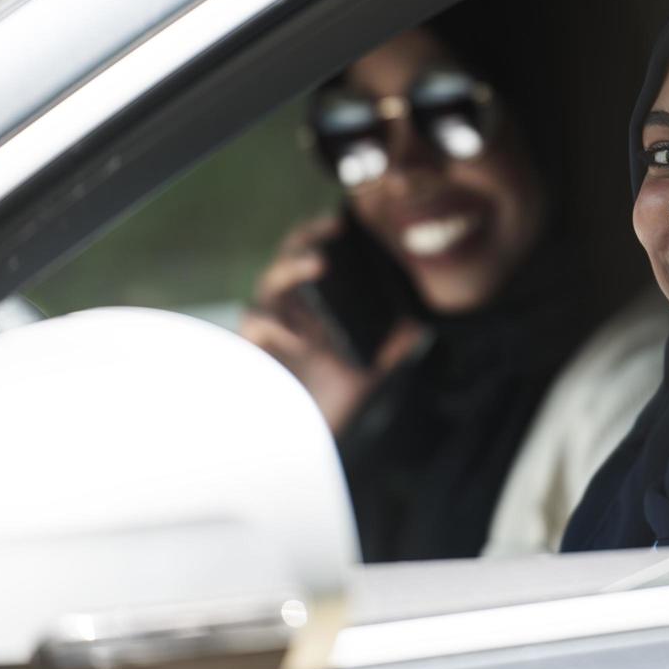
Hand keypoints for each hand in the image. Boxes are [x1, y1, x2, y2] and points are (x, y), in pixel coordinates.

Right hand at [240, 216, 425, 433]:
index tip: (344, 222)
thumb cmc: (329, 401)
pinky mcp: (251, 353)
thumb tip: (418, 321)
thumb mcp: (369, 369)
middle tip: (334, 230)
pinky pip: (253, 322)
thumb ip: (391, 344)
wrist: (303, 446)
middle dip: (305, 240)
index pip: (310, 257)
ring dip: (291, 269)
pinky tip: (299, 335)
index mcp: (310, 307)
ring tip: (319, 265)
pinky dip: (275, 322)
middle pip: (285, 261)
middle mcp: (286, 313)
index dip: (320, 234)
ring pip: (268, 286)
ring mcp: (267, 331)